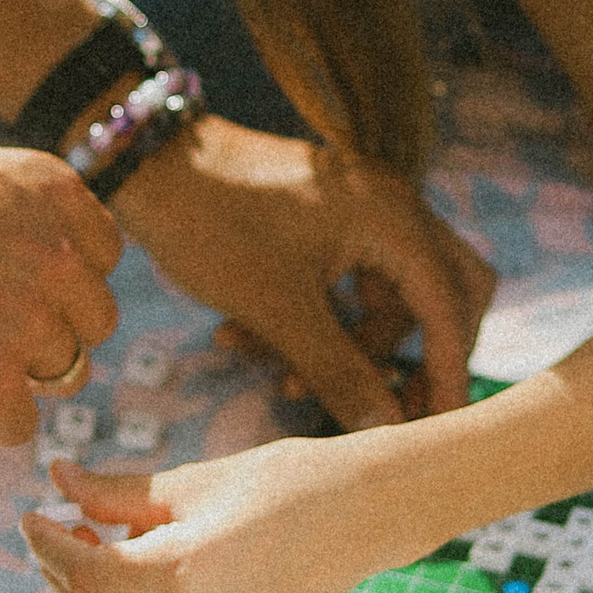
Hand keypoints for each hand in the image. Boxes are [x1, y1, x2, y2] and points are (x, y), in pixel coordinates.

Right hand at [0, 120, 120, 443]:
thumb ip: (20, 227)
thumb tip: (45, 294)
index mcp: (56, 194)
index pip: (100, 259)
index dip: (52, 278)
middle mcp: (59, 257)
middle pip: (92, 325)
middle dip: (43, 331)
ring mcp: (28, 323)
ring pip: (61, 377)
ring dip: (8, 371)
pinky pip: (16, 427)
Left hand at [22, 430, 421, 592]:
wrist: (370, 513)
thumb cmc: (287, 480)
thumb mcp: (194, 481)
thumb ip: (119, 490)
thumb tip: (58, 479)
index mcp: (187, 571)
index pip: (87, 572)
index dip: (48, 543)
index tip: (32, 512)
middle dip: (63, 575)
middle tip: (58, 528)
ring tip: (96, 544)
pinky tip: (137, 564)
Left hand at [112, 116, 493, 432]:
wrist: (142, 162)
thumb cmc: (211, 226)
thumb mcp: (278, 311)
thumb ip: (340, 373)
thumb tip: (388, 431)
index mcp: (393, 219)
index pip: (450, 308)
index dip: (448, 373)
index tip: (438, 429)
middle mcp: (390, 208)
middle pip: (445, 293)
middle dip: (419, 356)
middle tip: (396, 408)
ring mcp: (360, 210)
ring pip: (387, 296)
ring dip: (346, 346)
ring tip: (281, 385)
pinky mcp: (326, 220)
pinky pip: (346, 282)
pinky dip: (315, 320)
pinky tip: (245, 343)